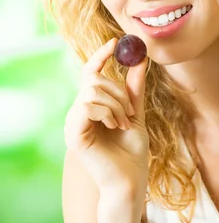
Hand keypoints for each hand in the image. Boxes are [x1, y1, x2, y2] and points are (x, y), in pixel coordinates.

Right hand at [64, 38, 149, 193]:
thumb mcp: (136, 113)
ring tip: (124, 123)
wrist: (130, 180)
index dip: (101, 55)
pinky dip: (107, 112)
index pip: (91, 74)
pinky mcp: (73, 134)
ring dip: (116, 104)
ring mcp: (73, 123)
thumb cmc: (132, 152)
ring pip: (92, 91)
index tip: (115, 41)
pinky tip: (115, 126)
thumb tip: (140, 60)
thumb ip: (134, 89)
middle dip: (118, 92)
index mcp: (91, 107)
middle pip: (94, 80)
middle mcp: (78, 113)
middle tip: (130, 112)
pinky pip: (88, 106)